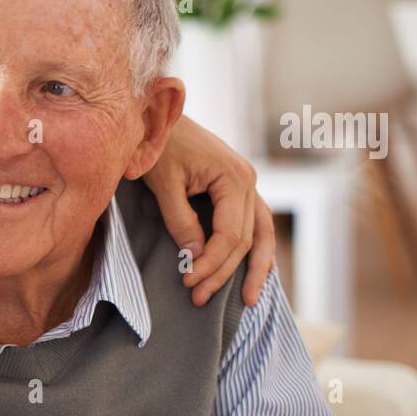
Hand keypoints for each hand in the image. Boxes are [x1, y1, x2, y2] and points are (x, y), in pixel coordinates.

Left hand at [142, 113, 274, 307]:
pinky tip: (256, 271)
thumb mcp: (164, 185)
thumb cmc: (158, 147)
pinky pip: (253, 223)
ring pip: (260, 234)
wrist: (156, 115)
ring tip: (250, 301)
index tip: (188, 282)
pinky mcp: (236, 188)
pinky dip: (255, 248)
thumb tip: (196, 257)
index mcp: (234, 178)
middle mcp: (247, 181)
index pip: (231, 235)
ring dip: (255, 268)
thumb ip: (181, 221)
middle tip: (199, 298)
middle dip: (224, 273)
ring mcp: (246, 184)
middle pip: (245, 240)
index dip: (212, 263)